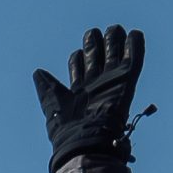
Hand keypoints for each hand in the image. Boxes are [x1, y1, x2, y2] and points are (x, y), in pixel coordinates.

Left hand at [33, 26, 148, 172]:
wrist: (87, 141)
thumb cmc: (68, 129)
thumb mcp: (52, 104)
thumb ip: (46, 88)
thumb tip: (37, 72)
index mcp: (80, 89)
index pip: (80, 64)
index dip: (78, 56)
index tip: (77, 55)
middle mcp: (97, 83)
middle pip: (98, 54)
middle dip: (95, 42)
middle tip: (94, 36)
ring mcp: (113, 81)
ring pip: (115, 52)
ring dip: (114, 38)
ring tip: (114, 30)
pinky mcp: (127, 81)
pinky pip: (134, 59)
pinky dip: (135, 45)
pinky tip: (133, 34)